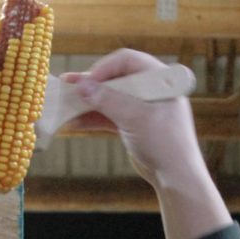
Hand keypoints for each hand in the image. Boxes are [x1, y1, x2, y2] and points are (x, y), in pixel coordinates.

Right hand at [62, 49, 203, 187]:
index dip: (105, 68)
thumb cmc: (164, 142)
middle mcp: (150, 90)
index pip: (128, 61)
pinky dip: (93, 119)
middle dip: (91, 85)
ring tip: (64, 104)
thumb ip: (108, 100)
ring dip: (88, 102)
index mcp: (159, 79)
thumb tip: (82, 85)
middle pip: (115, 79)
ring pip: (109, 98)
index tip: (87, 81)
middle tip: (67, 85)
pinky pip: (109, 116)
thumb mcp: (135, 117)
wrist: (175, 177)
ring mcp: (140, 108)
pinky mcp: (132, 125)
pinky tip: (74, 122)